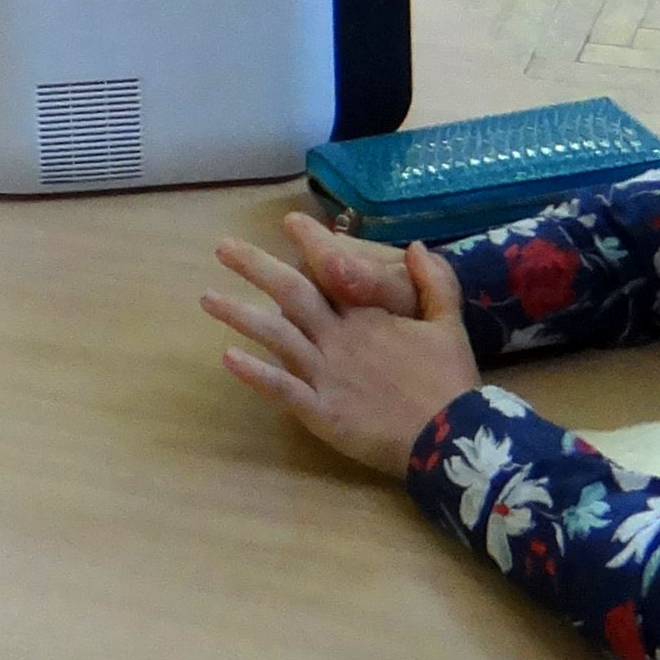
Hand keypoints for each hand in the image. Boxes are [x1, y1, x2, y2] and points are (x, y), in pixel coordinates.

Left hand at [205, 219, 478, 469]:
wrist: (452, 437)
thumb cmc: (449, 381)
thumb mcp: (450, 324)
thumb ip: (435, 282)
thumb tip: (415, 246)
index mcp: (369, 314)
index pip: (332, 270)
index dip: (310, 244)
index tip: (289, 221)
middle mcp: (341, 337)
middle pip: (291, 293)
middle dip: (255, 267)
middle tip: (222, 246)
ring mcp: (327, 373)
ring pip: (275, 336)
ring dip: (239, 314)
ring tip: (207, 297)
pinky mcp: (320, 411)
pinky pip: (281, 388)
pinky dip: (254, 373)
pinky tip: (227, 357)